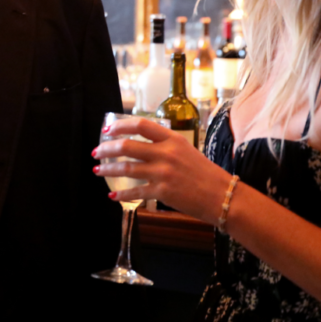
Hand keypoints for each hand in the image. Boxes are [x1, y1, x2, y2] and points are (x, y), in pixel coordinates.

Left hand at [93, 117, 231, 224]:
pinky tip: (112, 195)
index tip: (108, 130)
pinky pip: (135, 192)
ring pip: (126, 168)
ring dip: (108, 169)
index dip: (121, 126)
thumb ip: (165, 145)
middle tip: (97, 152)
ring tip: (97, 170)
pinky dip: (121, 194)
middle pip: (127, 146)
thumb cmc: (205, 174)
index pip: (141, 125)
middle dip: (107, 149)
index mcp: (173, 139)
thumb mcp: (187, 150)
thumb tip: (140, 144)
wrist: (223, 196)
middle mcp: (166, 153)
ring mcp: (163, 173)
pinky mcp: (162, 192)